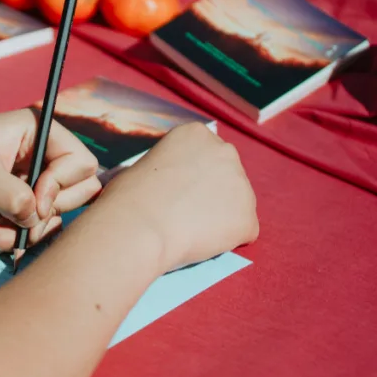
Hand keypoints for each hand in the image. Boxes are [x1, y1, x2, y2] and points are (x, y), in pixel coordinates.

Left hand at [0, 108, 100, 255]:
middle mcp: (34, 160)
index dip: (63, 186)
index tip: (35, 200)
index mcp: (36, 134)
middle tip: (17, 223)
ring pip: (45, 224)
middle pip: (74, 197)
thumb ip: (13, 196)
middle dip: (43, 218)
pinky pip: (20, 237)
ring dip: (15, 238)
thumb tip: (38, 219)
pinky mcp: (4, 213)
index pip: (81, 163)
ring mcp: (21, 189)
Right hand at [91, 122, 258, 270]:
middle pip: (226, 176)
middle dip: (211, 193)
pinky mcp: (248, 219)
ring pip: (237, 205)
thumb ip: (169, 168)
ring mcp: (242, 185)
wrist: (137, 228)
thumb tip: (174, 185)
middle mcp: (225, 152)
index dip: (189, 177)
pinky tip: (199, 243)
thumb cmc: (127, 197)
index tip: (174, 190)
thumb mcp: (144, 165)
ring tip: (188, 230)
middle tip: (184, 212)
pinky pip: (242, 232)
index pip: (204, 155)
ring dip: (219, 217)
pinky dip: (225, 241)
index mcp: (196, 134)